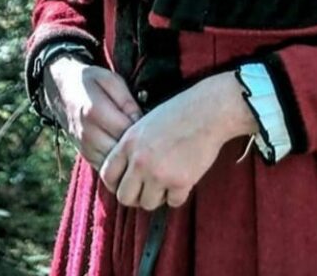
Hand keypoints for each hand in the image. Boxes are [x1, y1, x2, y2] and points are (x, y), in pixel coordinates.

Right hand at [43, 57, 142, 170]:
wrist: (63, 90)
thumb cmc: (91, 82)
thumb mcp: (111, 80)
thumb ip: (127, 101)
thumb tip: (141, 121)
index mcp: (94, 111)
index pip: (126, 130)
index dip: (143, 130)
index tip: (153, 124)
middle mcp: (87, 133)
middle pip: (120, 151)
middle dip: (138, 148)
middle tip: (151, 139)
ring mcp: (84, 147)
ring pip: (113, 165)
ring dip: (129, 160)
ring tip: (141, 148)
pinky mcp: (85, 156)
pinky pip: (105, 169)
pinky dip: (119, 166)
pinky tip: (129, 155)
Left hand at [99, 71, 257, 210]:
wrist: (208, 111)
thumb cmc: (180, 112)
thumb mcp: (146, 123)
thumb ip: (133, 147)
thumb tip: (127, 173)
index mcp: (129, 143)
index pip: (108, 175)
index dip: (116, 183)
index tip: (127, 184)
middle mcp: (140, 161)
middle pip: (125, 197)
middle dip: (136, 196)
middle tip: (148, 188)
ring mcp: (159, 174)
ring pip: (148, 204)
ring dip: (158, 196)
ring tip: (169, 180)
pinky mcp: (180, 182)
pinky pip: (173, 202)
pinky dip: (179, 194)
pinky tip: (184, 178)